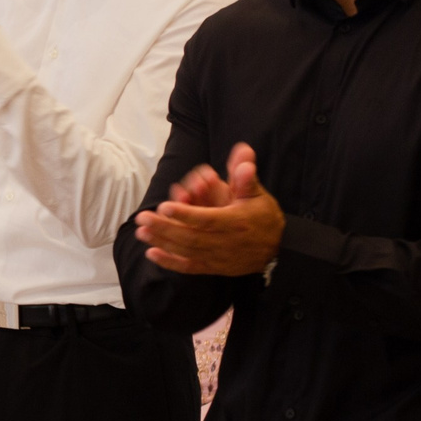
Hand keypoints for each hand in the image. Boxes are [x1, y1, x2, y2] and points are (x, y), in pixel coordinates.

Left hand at [134, 142, 284, 276]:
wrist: (279, 248)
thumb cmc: (263, 217)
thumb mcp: (258, 194)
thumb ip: (245, 175)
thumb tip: (243, 153)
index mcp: (235, 222)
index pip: (207, 219)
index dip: (185, 214)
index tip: (164, 206)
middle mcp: (226, 242)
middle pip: (191, 237)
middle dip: (164, 228)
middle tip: (142, 218)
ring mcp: (219, 258)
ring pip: (187, 252)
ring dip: (162, 242)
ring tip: (142, 232)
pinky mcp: (214, 267)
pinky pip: (190, 267)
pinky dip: (170, 262)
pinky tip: (152, 253)